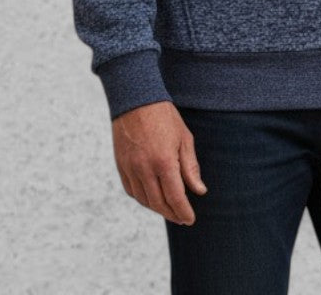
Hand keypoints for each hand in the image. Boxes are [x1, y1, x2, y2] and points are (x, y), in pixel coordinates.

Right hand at [111, 100, 207, 224]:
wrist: (136, 100)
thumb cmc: (164, 117)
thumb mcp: (184, 138)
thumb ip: (191, 167)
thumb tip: (199, 191)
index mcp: (164, 162)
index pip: (175, 197)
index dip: (184, 212)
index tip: (190, 220)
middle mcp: (145, 169)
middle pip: (159, 203)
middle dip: (172, 214)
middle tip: (182, 218)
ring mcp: (130, 168)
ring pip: (144, 200)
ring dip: (158, 208)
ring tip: (170, 209)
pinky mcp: (121, 166)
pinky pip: (132, 190)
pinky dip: (143, 198)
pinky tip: (152, 198)